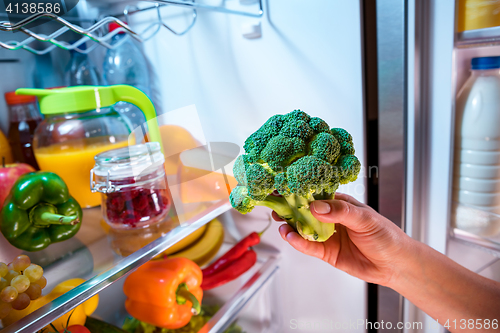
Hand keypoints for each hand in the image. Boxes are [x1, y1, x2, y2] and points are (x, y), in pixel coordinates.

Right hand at [274, 193, 413, 286]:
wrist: (395, 265)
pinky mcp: (326, 253)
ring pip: (303, 229)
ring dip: (290, 226)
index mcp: (339, 203)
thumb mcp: (365, 219)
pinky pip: (308, 246)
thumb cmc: (386, 236)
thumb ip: (340, 212)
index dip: (300, 191)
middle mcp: (330, 218)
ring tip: (281, 223)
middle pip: (304, 211)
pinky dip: (298, 242)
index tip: (284, 187)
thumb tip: (316, 207)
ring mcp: (327, 235)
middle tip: (274, 205)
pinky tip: (290, 237)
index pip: (316, 194)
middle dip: (289, 208)